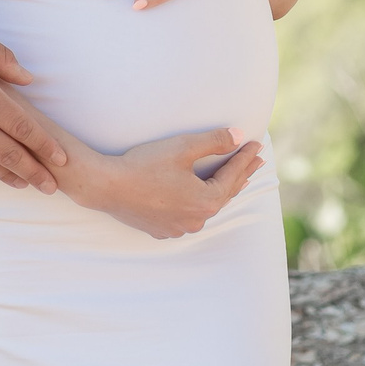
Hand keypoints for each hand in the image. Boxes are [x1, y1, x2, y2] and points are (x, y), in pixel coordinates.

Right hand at [63, 128, 263, 238]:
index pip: (232, 175)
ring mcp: (178, 227)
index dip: (245, 157)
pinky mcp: (162, 229)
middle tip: (255, 161)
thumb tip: (239, 136)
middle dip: (240, 174)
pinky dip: (198, 203)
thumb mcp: (183, 147)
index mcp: (206, 201)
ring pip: (207, 207)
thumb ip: (214, 141)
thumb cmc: (144, 165)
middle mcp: (196, 220)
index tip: (256, 145)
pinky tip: (197, 200)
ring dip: (220, 191)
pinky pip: (188, 216)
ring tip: (232, 180)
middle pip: (224, 193)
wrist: (108, 186)